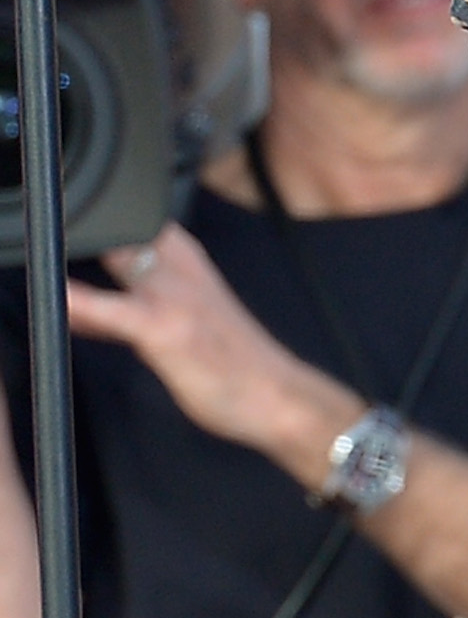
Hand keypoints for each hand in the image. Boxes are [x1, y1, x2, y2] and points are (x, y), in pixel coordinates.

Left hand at [66, 225, 356, 486]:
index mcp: (189, 259)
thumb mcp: (187, 318)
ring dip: (73, 254)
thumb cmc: (237, 364)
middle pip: (120, 230)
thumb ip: (133, 304)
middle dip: (82, 230)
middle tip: (45, 244)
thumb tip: (78, 306)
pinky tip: (55, 295)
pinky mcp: (165, 329)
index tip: (64, 229)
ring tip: (37, 256)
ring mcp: (173, 296)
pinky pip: (110, 309)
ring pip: (114, 254)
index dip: (99, 222)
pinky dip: (78, 300)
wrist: (280, 396)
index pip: (135, 221)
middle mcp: (182, 267)